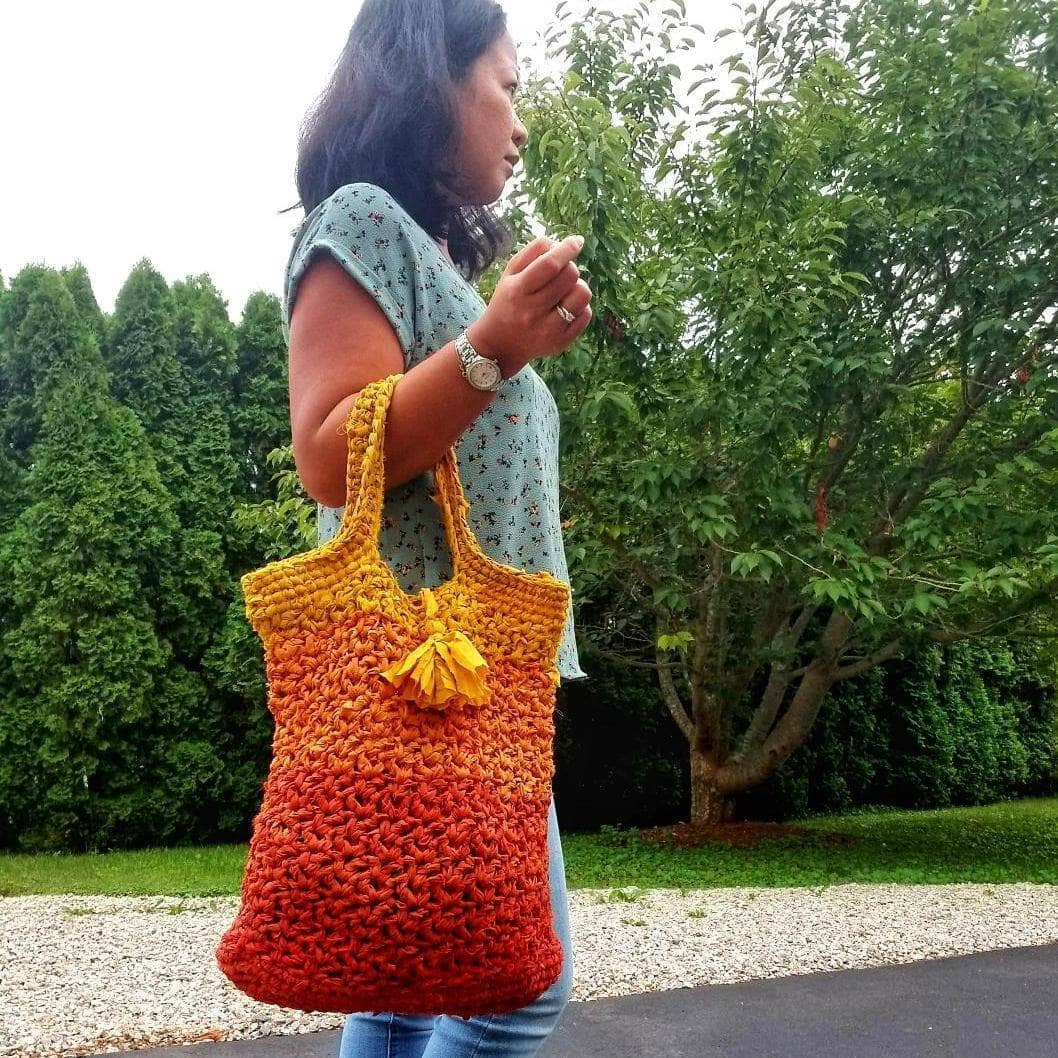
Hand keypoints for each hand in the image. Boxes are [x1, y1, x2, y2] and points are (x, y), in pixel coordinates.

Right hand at [468, 235, 592, 372]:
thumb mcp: (510, 274)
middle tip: (561, 273)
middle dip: (570, 267)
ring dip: (578, 286)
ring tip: (565, 290)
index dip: (567, 249)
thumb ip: (532, 253)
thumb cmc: (508, 301)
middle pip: (569, 276)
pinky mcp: (561, 342)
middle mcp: (533, 311)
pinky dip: (580, 306)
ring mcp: (549, 329)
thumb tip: (560, 243)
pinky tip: (566, 307)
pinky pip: (586, 315)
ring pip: (582, 295)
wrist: (500, 344)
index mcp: (518, 290)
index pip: (549, 264)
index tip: (576, 241)